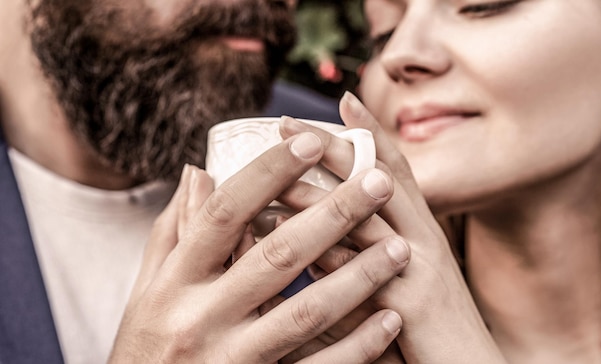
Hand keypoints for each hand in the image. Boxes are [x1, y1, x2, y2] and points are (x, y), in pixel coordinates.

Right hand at [109, 132, 409, 362]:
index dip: (269, 172)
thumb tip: (198, 171)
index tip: (312, 140)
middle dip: (333, 214)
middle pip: (276, 254)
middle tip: (379, 182)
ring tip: (400, 247)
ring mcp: (230, 358)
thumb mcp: (148, 290)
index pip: (225, 213)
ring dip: (358, 276)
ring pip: (304, 310)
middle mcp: (200, 317)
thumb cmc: (147, 347)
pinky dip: (357, 346)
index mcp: (174, 282)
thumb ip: (175, 232)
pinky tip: (390, 320)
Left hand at [278, 95, 506, 362]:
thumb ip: (358, 265)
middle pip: (376, 177)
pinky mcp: (408, 303)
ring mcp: (416, 267)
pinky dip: (319, 251)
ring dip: (311, 191)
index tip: (340, 100)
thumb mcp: (395, 287)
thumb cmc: (425, 334)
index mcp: (420, 231)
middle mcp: (422, 238)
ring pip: (362, 215)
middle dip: (330, 146)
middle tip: (285, 123)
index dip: (369, 132)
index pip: (394, 169)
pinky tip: (282, 237)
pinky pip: (359, 269)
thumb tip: (312, 252)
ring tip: (270, 171)